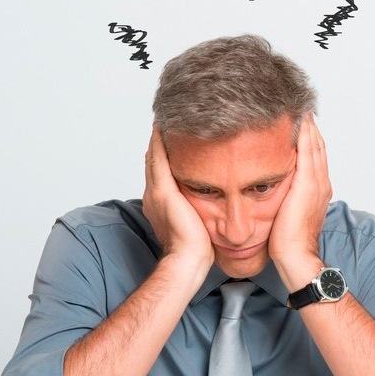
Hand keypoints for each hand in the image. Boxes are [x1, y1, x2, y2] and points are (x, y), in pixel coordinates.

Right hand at [142, 124, 214, 270]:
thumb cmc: (200, 246)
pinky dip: (159, 142)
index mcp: (163, 202)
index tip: (175, 136)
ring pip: (155, 156)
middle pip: (155, 160)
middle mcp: (155, 195)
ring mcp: (157, 192)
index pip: (162, 170)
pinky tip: (163, 126)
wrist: (190, 260)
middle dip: (161, 140)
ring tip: (166, 116)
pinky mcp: (163, 192)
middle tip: (169, 118)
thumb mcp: (202, 220)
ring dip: (159, 137)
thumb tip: (219, 201)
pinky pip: (158, 159)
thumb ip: (204, 208)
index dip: (166, 153)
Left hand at [269, 113, 331, 289]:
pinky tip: (296, 120)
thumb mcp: (285, 213)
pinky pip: (307, 152)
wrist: (296, 257)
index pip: (314, 154)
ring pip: (314, 144)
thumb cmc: (287, 242)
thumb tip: (269, 188)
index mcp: (317, 188)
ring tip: (297, 105)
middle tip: (298, 104)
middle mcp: (320, 182)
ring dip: (307, 124)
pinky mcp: (307, 185)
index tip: (298, 119)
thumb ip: (283, 196)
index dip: (307, 136)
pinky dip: (304, 134)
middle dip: (309, 125)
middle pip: (317, 145)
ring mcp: (316, 183)